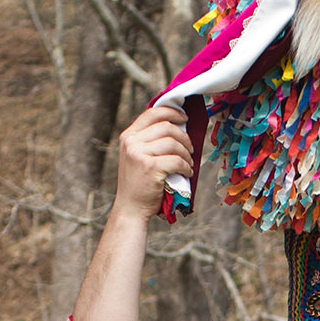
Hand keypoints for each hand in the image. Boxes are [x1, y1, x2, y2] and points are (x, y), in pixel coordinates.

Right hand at [110, 103, 191, 224]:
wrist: (131, 208)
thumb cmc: (139, 184)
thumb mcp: (137, 156)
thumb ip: (150, 141)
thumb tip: (179, 127)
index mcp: (128, 136)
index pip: (152, 113)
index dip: (172, 112)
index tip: (185, 118)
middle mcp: (131, 142)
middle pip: (167, 127)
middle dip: (184, 137)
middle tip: (191, 149)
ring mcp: (139, 154)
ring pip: (173, 143)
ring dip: (187, 154)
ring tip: (188, 163)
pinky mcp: (150, 167)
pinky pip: (177, 160)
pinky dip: (186, 167)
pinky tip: (187, 173)